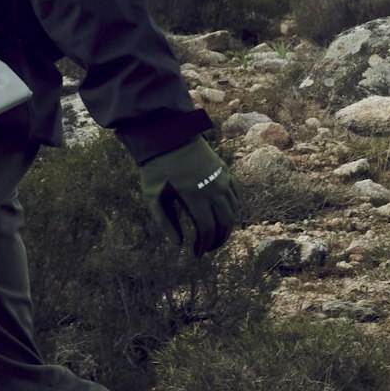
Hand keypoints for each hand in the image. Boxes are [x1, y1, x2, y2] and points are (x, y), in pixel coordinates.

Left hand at [138, 138, 240, 256]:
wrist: (169, 135)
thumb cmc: (156, 166)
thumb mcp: (153, 196)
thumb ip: (165, 222)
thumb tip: (179, 244)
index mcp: (195, 195)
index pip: (207, 229)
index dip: (204, 246)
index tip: (197, 255)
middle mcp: (214, 188)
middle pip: (224, 223)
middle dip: (218, 241)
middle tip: (207, 249)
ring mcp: (222, 179)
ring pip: (233, 210)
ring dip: (227, 227)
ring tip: (215, 236)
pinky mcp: (225, 171)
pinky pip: (236, 195)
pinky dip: (233, 209)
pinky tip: (224, 216)